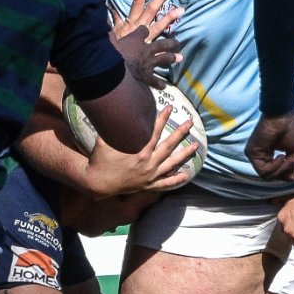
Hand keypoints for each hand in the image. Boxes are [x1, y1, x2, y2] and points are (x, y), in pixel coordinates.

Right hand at [81, 100, 198, 194]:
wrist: (97, 183)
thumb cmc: (100, 160)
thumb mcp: (105, 140)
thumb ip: (114, 128)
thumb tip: (116, 112)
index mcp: (139, 152)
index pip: (155, 132)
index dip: (163, 119)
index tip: (171, 108)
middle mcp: (148, 164)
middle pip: (169, 146)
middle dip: (180, 133)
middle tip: (190, 123)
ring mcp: (150, 176)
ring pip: (171, 164)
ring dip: (184, 154)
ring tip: (196, 145)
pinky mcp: (148, 185)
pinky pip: (165, 184)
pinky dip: (175, 180)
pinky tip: (186, 175)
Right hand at [110, 0, 181, 88]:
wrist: (114, 73)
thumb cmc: (109, 55)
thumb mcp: (106, 39)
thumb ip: (104, 28)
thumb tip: (100, 13)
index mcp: (135, 37)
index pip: (143, 29)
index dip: (144, 28)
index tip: (146, 25)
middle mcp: (145, 47)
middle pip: (161, 39)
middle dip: (170, 36)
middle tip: (178, 34)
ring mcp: (148, 62)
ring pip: (163, 57)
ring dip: (171, 57)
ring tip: (179, 57)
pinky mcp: (147, 76)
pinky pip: (154, 80)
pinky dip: (159, 83)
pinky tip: (163, 86)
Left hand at [244, 112, 293, 181]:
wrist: (282, 114)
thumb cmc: (288, 128)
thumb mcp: (292, 151)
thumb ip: (290, 165)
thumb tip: (293, 179)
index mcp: (267, 155)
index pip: (273, 173)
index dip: (284, 173)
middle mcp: (259, 156)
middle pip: (269, 176)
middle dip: (283, 172)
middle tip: (293, 161)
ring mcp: (253, 154)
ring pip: (266, 175)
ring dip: (280, 170)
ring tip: (288, 158)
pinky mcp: (251, 152)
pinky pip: (263, 170)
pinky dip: (274, 167)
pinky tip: (280, 156)